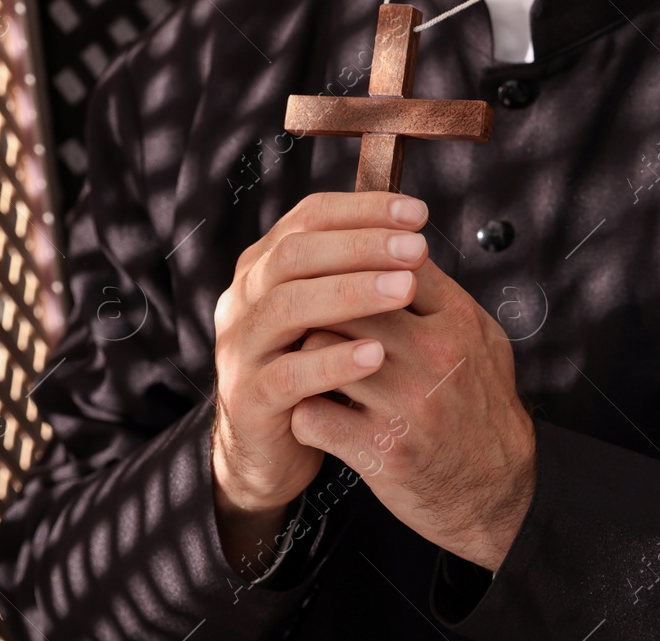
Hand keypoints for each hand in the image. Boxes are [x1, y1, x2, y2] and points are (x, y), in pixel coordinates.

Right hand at [209, 192, 431, 572]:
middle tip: (418, 248)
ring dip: (350, 293)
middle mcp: (245, 298)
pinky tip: (377, 355)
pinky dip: (333, 361)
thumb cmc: (318, 367)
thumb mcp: (335, 312)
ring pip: (286, 306)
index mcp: (267, 265)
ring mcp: (241, 347)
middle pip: (296, 254)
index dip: (364, 210)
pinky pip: (287, 374)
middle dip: (361, 246)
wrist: (275, 449)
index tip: (418, 213)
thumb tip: (414, 230)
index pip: (310, 217)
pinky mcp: (247, 398)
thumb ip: (360, 272)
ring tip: (404, 290)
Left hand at [289, 256, 536, 571]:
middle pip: (347, 302)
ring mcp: (407, 405)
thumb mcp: (481, 340)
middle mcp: (435, 357)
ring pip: (319, 351)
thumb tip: (398, 250)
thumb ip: (440, 298)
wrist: (499, 491)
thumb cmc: (483, 408)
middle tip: (309, 319)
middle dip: (322, 307)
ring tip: (310, 365)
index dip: (358, 265)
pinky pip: (311, 415)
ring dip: (307, 357)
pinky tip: (319, 412)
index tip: (341, 275)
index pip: (392, 263)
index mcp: (458, 322)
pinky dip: (306, 413)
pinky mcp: (381, 451)